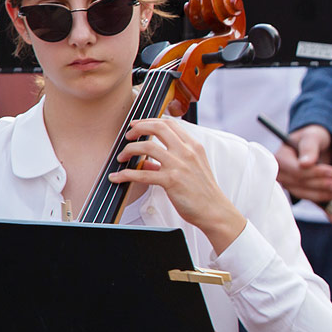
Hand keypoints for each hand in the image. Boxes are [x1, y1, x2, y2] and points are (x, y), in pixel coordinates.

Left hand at [110, 117, 246, 252]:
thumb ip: (171, 161)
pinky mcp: (171, 181)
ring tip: (122, 157)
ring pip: (147, 146)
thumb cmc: (204, 191)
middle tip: (128, 136)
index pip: (169, 124)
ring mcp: (179, 165)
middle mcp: (187, 152)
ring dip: (129, 149)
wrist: (214, 210)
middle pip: (158, 127)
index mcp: (194, 146)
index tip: (138, 126)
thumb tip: (146, 162)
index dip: (149, 121)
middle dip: (138, 128)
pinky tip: (117, 177)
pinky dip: (126, 174)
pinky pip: (142, 173)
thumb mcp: (193, 168)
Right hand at [275, 124, 331, 202]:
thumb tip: (306, 163)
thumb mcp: (312, 136)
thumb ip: (309, 147)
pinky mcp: (303, 192)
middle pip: (299, 184)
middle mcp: (282, 174)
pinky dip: (323, 209)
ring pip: (304, 194)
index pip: (294, 170)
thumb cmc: (312, 137)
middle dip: (321, 186)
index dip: (314, 173)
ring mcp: (291, 185)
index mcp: (279, 159)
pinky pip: (312, 202)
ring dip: (323, 196)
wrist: (316, 143)